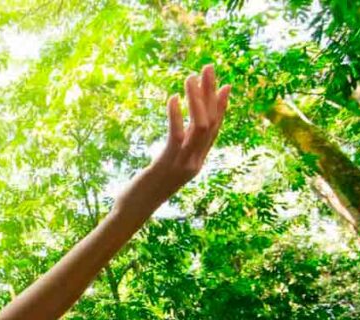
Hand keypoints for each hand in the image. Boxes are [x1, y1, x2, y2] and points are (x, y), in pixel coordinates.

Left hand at [147, 64, 230, 199]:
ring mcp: (183, 164)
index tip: (225, 85)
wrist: (133, 211)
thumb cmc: (145, 189)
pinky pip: (176, 135)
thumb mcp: (166, 167)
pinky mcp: (167, 163)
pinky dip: (176, 115)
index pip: (215, 129)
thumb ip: (176, 151)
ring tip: (190, 77)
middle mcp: (195, 161)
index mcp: (197, 161)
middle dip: (211, 93)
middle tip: (209, 68)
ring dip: (196, 99)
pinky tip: (172, 98)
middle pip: (211, 122)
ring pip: (199, 126)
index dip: (221, 107)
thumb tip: (179, 136)